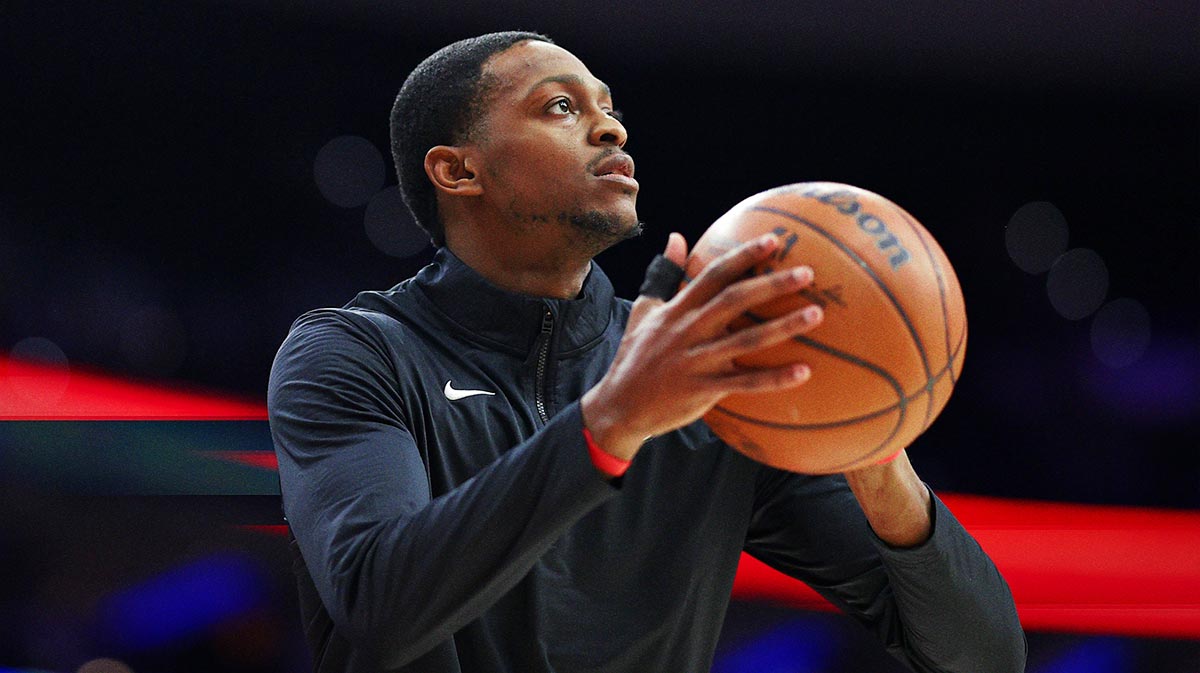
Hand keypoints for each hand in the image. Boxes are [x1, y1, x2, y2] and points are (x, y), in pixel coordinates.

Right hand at [580, 232, 823, 460]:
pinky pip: (744, 384)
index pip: (713, 275)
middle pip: (734, 301)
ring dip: (782, 327)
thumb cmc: (636, 356)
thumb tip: (676, 236)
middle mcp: (688, 331)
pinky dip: (773, 379)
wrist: (619, 406)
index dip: (743, 256)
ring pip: (745, 341)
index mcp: (678, 310)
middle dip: (771, 285)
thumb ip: (663, 274)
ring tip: (815, 315)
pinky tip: (803, 371)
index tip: (773, 241)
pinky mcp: (702, 391)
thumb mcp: (644, 310)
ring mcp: (696, 361)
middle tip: (807, 273)